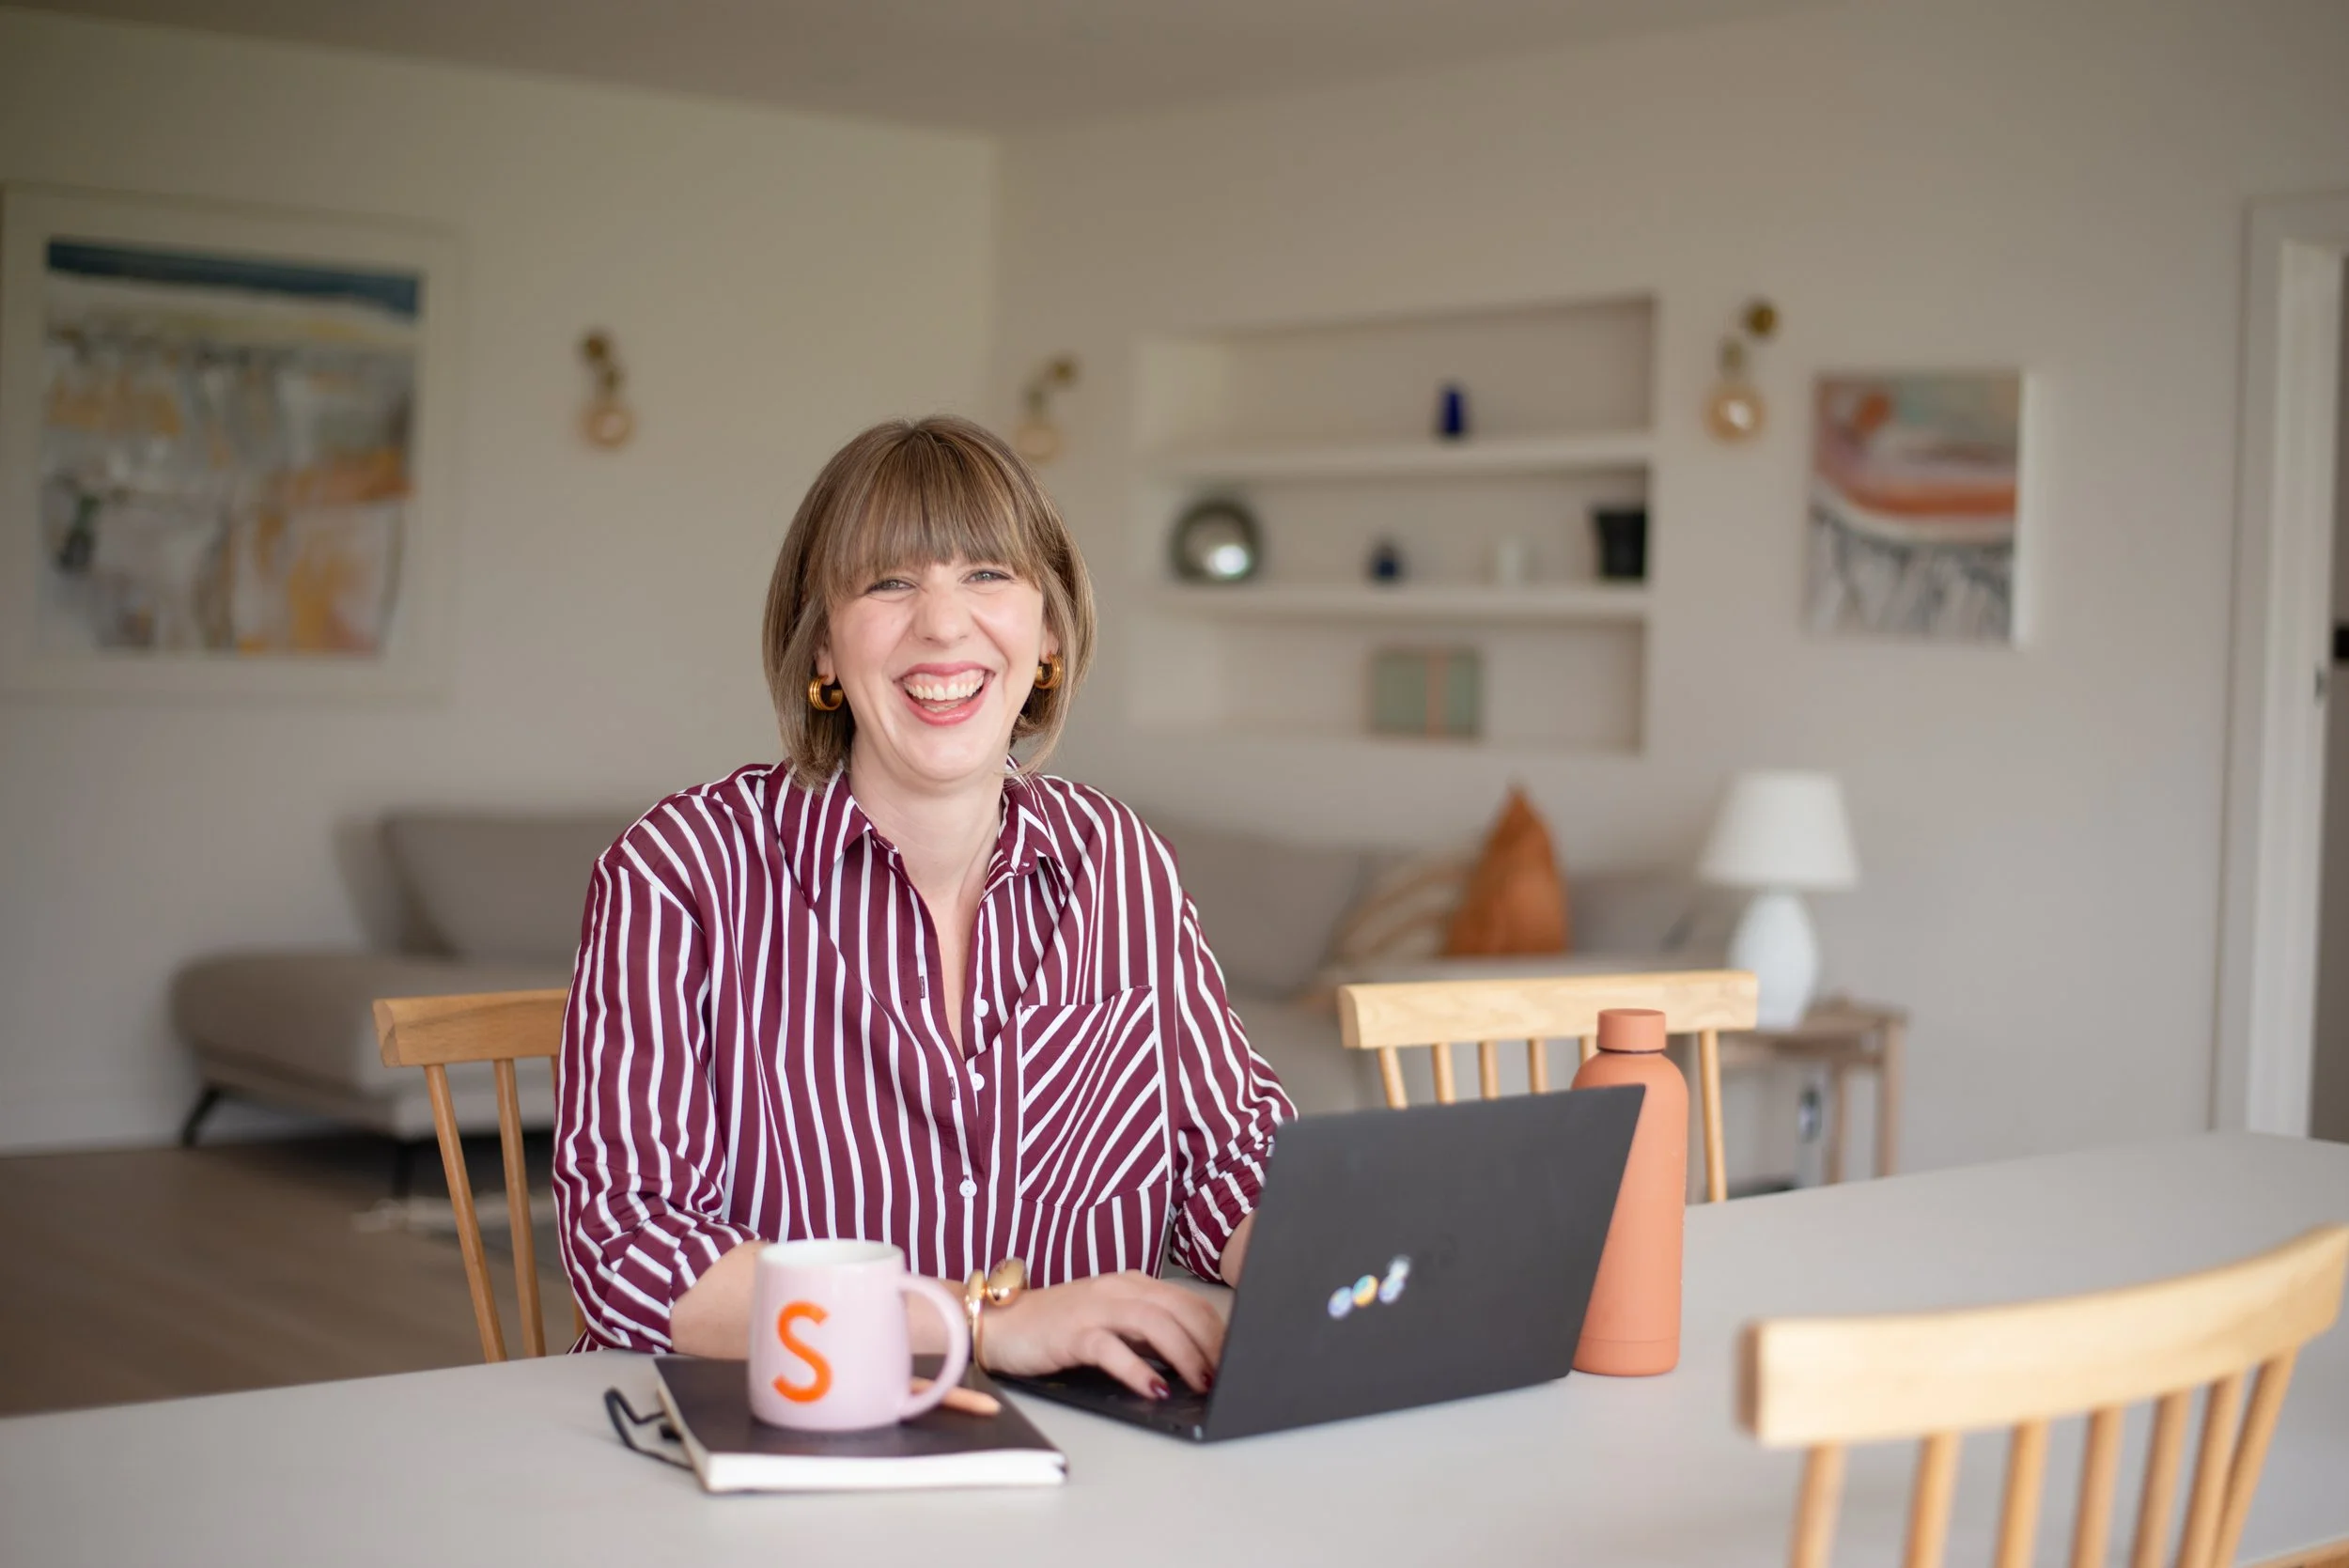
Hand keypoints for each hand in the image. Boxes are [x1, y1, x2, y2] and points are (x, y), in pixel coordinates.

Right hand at [978, 1271, 1225, 1398]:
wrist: (1000, 1324)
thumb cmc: (1056, 1327)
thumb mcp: (1110, 1322)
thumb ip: (1145, 1334)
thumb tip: (1190, 1359)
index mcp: (1131, 1284)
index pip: (1188, 1301)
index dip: (1216, 1330)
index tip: (1234, 1357)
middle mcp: (1117, 1289)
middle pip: (1179, 1308)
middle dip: (1211, 1343)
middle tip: (1226, 1375)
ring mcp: (1094, 1308)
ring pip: (1153, 1323)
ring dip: (1184, 1354)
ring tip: (1201, 1383)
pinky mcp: (1071, 1332)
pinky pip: (1111, 1348)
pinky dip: (1137, 1369)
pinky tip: (1153, 1390)